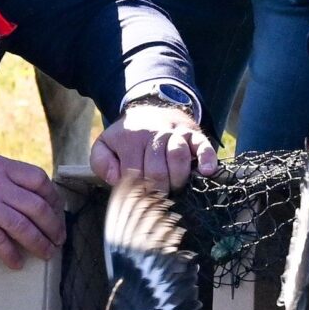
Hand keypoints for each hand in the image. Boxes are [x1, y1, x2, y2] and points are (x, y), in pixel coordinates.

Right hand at [0, 148, 65, 269]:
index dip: (53, 199)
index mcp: (2, 167)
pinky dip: (11, 254)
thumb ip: (4, 175)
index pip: (40, 180)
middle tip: (59, 239)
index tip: (58, 212)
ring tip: (47, 254)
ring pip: (23, 226)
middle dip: (53, 226)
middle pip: (37, 206)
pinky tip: (16, 263)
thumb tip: (26, 192)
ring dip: (39, 243)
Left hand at [91, 99, 215, 189]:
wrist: (152, 109)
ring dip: (177, 179)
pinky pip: (203, 146)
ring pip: (178, 157)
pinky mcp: (195, 135)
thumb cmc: (128, 137)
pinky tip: (206, 172)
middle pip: (157, 170)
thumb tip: (115, 179)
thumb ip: (101, 163)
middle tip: (156, 200)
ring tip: (174, 189)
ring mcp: (176, 134)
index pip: (134, 173)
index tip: (138, 201)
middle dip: (157, 191)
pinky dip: (207, 159)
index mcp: (131, 139)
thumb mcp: (105, 145)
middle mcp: (154, 134)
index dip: (136, 192)